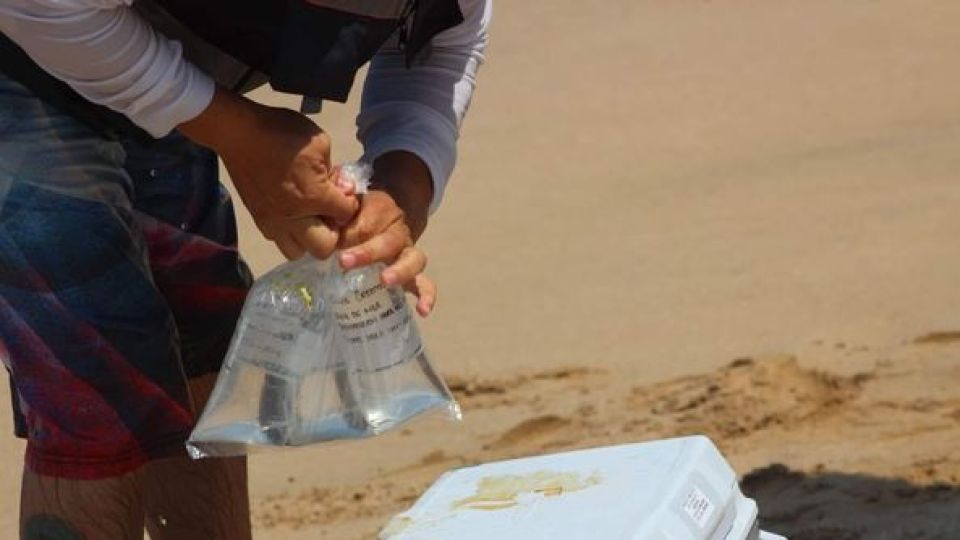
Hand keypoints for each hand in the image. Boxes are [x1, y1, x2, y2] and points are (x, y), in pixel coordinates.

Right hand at [178, 87, 359, 255]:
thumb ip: (335, 170)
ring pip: (297, 252)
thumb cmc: (282, 133)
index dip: (350, 204)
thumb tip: (341, 187)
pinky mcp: (258, 219)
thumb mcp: (320, 143)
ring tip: (310, 218)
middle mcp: (294, 218)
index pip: (346, 216)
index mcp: (314, 197)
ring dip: (308, 239)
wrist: (238, 133)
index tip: (345, 193)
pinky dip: (288, 234)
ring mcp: (273, 222)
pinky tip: (291, 214)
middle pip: (324, 249)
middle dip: (332, 233)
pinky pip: (277, 240)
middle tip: (329, 213)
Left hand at [337, 152, 436, 315]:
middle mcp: (396, 232)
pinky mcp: (413, 269)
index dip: (346, 235)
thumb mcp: (349, 200)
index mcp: (378, 211)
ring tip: (386, 282)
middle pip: (387, 241)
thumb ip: (337, 206)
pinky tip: (423, 310)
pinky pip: (424, 283)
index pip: (361, 223)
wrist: (397, 204)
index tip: (329, 246)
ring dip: (400, 272)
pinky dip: (427, 295)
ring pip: (412, 260)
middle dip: (368, 252)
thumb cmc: (363, 209)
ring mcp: (407, 252)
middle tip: (345, 262)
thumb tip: (326, 225)